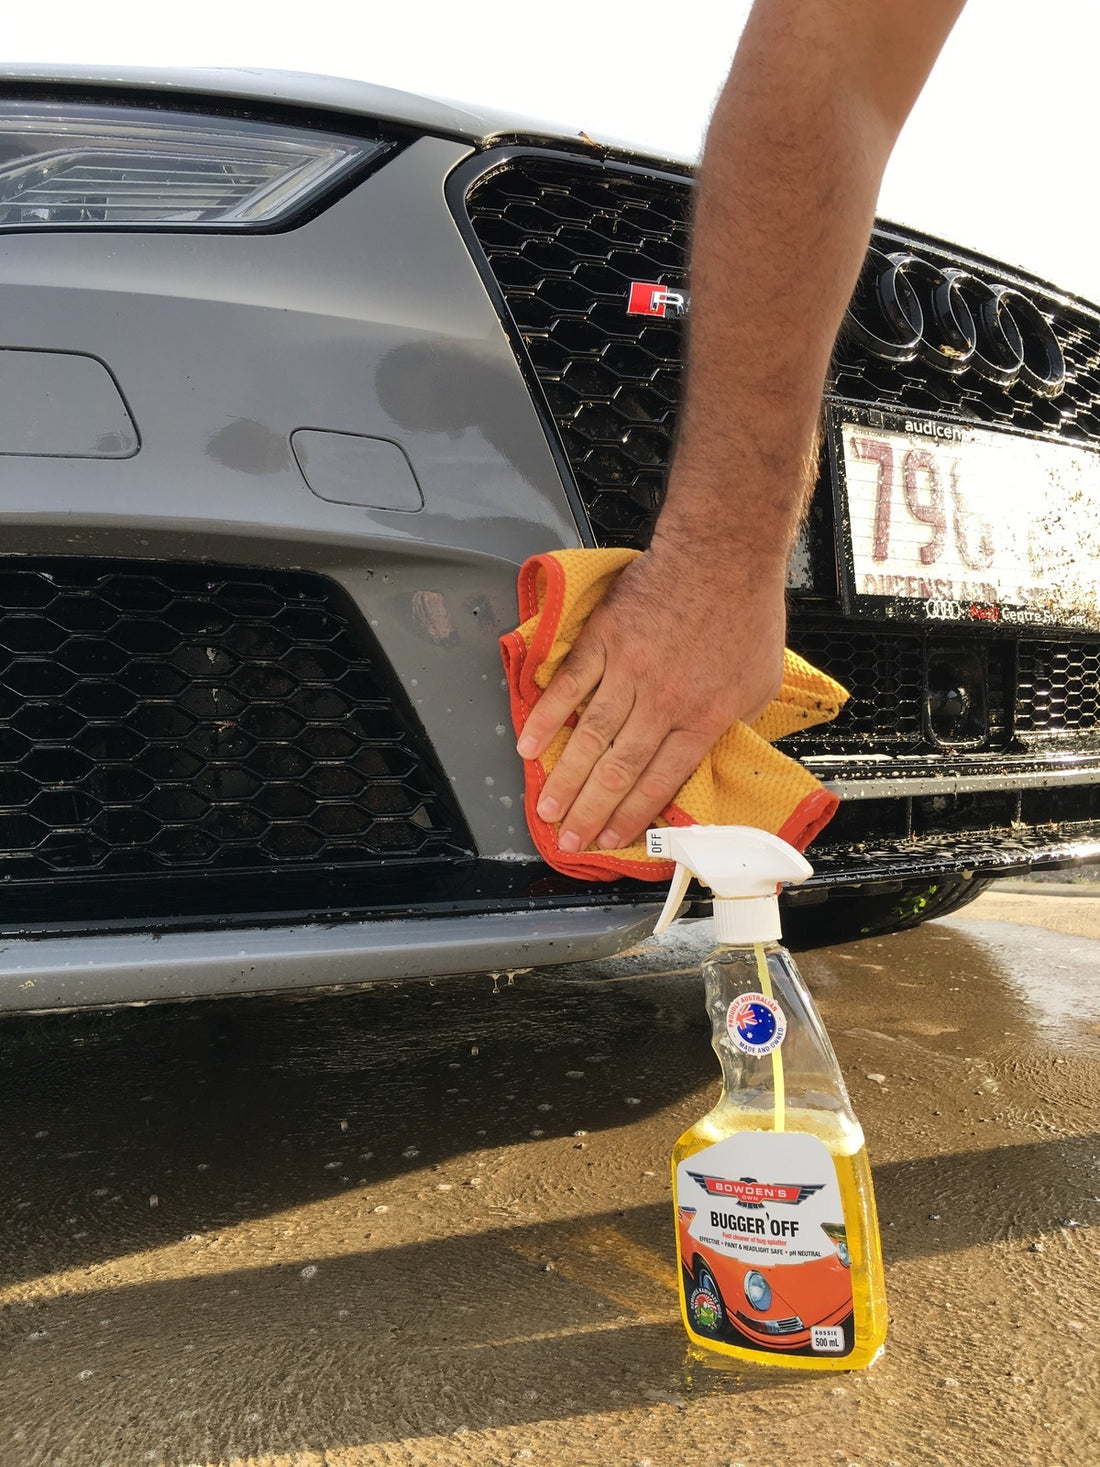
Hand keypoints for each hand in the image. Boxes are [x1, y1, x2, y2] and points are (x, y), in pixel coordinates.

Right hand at [515, 539, 786, 852]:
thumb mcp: (760, 684)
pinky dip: (547, 719)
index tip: (610, 839)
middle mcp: (662, 703)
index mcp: (702, 719)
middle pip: (618, 770)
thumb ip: (732, 722)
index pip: (660, 781)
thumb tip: (711, 748)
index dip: (631, 815)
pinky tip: (529, 746)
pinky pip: (569, 688)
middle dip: (590, 812)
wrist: (722, 555)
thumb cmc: (746, 613)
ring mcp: (628, 672)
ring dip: (565, 779)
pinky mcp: (604, 642)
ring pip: (590, 737)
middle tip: (568, 841)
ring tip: (546, 809)